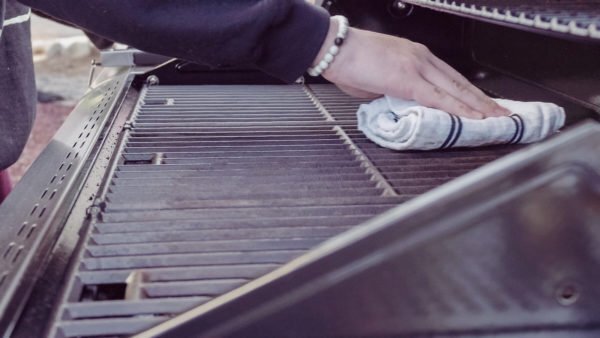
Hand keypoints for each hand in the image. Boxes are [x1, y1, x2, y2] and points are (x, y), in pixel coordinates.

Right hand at [314, 20, 510, 118]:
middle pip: (461, 82)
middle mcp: (422, 58)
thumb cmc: (349, 60)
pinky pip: (439, 97)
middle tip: (502, 113)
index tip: (482, 104)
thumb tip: (399, 104)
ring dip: (478, 106)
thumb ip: (394, 90)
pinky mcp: (407, 79)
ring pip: (456, 90)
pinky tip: (472, 117)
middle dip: (483, 100)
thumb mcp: (378, 78)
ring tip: (496, 119)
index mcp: (416, 56)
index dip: (469, 92)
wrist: (334, 47)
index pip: (451, 77)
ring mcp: (417, 67)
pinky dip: (458, 109)